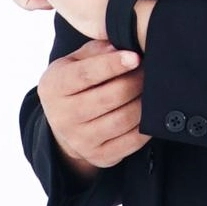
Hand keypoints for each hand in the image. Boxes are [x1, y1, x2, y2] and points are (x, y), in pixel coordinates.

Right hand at [38, 39, 150, 170]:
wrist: (65, 124)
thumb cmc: (74, 84)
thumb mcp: (73, 62)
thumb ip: (94, 51)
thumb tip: (118, 48)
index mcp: (54, 87)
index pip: (85, 75)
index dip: (112, 65)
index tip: (135, 57)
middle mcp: (63, 116)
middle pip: (109, 97)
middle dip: (135, 81)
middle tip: (149, 70)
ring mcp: (80, 140)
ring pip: (123, 119)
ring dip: (143, 102)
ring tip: (153, 89)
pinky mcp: (99, 157)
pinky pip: (132, 141)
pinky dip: (146, 124)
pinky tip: (150, 111)